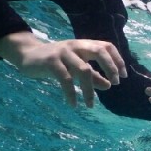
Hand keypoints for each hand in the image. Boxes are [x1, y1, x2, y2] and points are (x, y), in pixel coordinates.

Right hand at [0, 31, 126, 107]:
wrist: (28, 56)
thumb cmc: (56, 62)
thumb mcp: (76, 68)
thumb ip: (93, 76)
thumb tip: (109, 85)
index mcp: (83, 45)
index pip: (106, 46)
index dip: (117, 60)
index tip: (123, 76)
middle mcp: (76, 46)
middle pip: (99, 51)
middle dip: (110, 67)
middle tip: (115, 83)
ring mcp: (63, 53)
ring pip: (84, 70)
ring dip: (90, 89)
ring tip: (91, 105)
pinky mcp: (51, 62)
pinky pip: (66, 79)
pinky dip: (71, 93)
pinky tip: (74, 104)